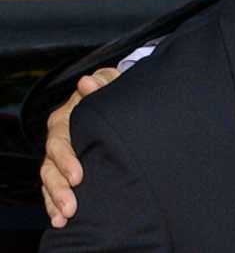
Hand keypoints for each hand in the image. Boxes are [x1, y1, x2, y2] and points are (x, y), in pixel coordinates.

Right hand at [40, 67, 119, 226]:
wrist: (116, 101)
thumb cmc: (110, 91)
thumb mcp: (109, 83)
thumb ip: (101, 82)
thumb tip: (86, 83)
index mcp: (65, 118)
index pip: (59, 141)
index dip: (66, 160)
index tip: (79, 176)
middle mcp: (58, 139)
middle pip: (50, 166)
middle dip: (59, 188)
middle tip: (72, 205)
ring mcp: (60, 156)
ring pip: (50, 181)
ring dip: (55, 200)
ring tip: (65, 216)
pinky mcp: (65, 169)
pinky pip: (54, 188)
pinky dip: (54, 204)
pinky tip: (60, 220)